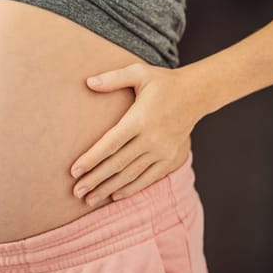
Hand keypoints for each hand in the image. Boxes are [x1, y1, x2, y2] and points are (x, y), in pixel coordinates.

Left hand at [70, 63, 204, 206]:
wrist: (197, 94)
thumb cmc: (163, 82)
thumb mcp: (139, 73)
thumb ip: (113, 78)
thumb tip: (87, 82)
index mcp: (140, 118)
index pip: (111, 143)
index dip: (91, 159)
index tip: (74, 171)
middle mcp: (152, 138)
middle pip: (117, 164)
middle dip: (95, 179)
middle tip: (76, 192)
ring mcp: (163, 151)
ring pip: (131, 174)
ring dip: (108, 188)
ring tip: (89, 199)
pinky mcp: (171, 159)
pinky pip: (148, 178)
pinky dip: (131, 189)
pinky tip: (114, 196)